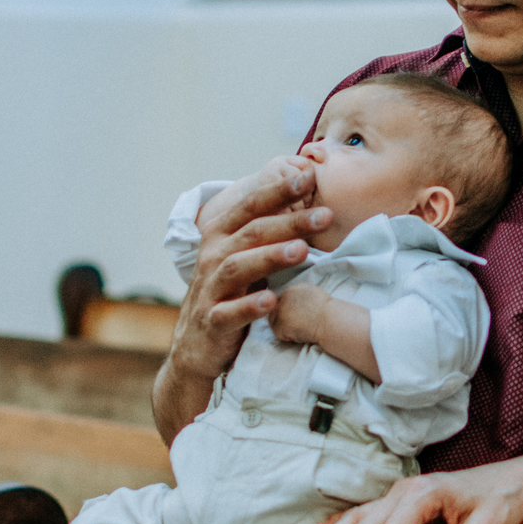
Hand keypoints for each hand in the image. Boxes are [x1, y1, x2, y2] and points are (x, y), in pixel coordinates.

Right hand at [157, 157, 333, 440]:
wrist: (198, 347)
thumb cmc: (232, 294)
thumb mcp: (247, 259)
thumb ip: (268, 233)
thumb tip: (308, 203)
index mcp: (221, 236)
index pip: (250, 206)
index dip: (278, 190)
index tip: (309, 177)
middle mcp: (212, 257)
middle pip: (251, 232)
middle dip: (289, 221)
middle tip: (324, 215)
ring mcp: (210, 289)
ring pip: (238, 267)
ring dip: (270, 257)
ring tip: (302, 250)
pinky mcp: (212, 322)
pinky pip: (229, 313)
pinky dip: (250, 306)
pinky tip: (272, 301)